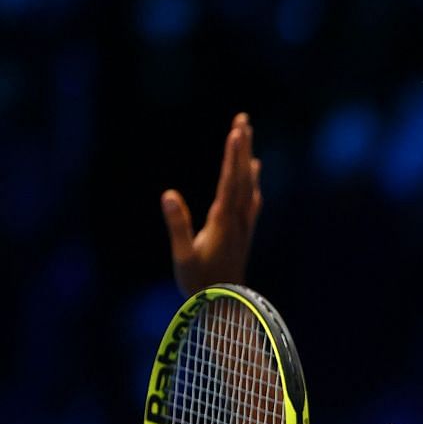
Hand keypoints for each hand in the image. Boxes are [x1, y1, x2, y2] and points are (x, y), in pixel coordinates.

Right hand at [161, 113, 261, 296]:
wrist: (225, 304)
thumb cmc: (200, 282)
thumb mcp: (183, 255)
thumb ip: (178, 224)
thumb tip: (168, 194)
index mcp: (223, 220)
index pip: (230, 180)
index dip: (233, 154)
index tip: (236, 130)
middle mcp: (237, 218)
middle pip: (242, 176)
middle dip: (241, 146)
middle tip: (243, 119)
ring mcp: (243, 225)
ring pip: (248, 185)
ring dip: (246, 160)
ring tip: (247, 138)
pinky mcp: (242, 233)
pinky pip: (250, 201)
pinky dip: (252, 183)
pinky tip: (254, 176)